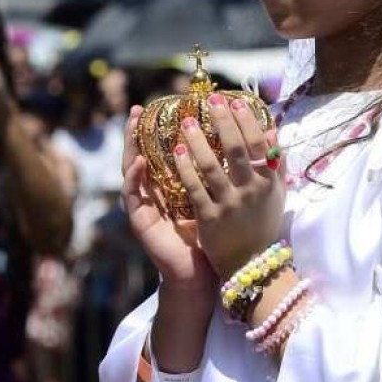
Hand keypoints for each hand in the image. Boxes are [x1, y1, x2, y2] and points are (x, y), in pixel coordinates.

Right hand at [122, 106, 217, 300]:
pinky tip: (140, 161)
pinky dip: (134, 176)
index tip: (161, 106)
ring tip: (134, 126)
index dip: (158, 129)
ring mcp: (145, 205)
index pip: (161, 151)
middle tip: (138, 110)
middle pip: (141, 155)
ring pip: (131, 170)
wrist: (204, 275)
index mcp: (172, 184)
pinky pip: (133, 195)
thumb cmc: (214, 236)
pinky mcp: (140, 220)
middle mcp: (155, 192)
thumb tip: (251, 140)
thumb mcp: (221, 197)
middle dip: (137, 132)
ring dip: (130, 146)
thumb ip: (227, 172)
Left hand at [174, 94, 284, 279]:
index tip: (234, 101)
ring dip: (198, 141)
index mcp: (268, 181)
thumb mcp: (276, 193)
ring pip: (211, 166)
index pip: (259, 144)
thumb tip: (272, 128)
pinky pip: (195, 188)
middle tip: (210, 100)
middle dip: (222, 121)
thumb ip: (276, 162)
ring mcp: (229, 205)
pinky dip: (186, 168)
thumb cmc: (262, 223)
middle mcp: (251, 191)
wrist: (250, 265)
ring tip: (186, 122)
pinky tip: (177, 152)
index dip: (246, 120)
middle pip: (235, 149)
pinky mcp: (209, 219)